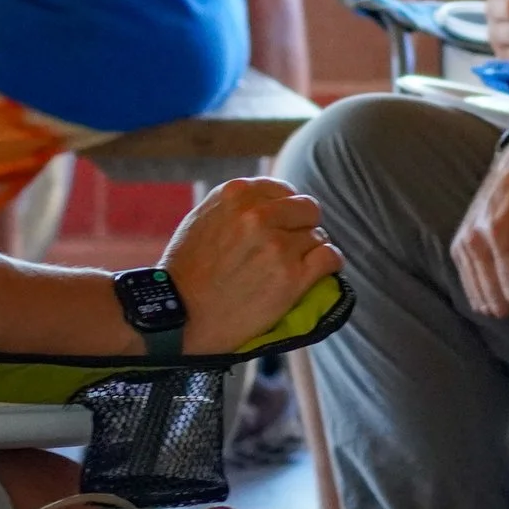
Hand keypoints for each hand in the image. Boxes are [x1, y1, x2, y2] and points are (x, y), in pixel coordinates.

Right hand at [163, 176, 342, 354]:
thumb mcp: (203, 220)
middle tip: (289, 248)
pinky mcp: (292, 277)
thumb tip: (274, 201)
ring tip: (290, 268)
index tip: (281, 226)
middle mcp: (258, 215)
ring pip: (318, 236)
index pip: (284, 190)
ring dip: (309, 251)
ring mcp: (277, 246)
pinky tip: (318, 272)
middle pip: (307, 210)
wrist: (177, 318)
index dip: (285, 210)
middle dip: (302, 227)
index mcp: (236, 194)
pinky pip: (331, 257)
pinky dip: (329, 264)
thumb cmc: (185, 272)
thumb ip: (238, 206)